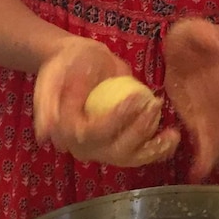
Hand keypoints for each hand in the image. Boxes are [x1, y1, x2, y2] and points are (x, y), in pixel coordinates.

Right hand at [34, 36, 178, 166]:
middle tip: (155, 104)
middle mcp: (85, 147)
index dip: (117, 119)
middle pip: (116, 151)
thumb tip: (45, 133)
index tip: (137, 97)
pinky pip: (141, 153)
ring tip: (172, 132)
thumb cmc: (67, 64)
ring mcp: (104, 148)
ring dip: (153, 147)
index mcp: (67, 133)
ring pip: (130, 157)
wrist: (78, 61)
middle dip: (139, 131)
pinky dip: (158, 149)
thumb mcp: (53, 75)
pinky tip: (173, 137)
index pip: (94, 134)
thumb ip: (46, 103)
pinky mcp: (120, 143)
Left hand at [163, 19, 218, 181]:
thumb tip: (213, 42)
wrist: (205, 42)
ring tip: (201, 172)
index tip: (210, 146)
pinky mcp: (209, 113)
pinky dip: (212, 152)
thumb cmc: (194, 37)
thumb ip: (200, 35)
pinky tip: (200, 167)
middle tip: (203, 169)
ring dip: (218, 153)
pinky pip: (218, 134)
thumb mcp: (193, 29)